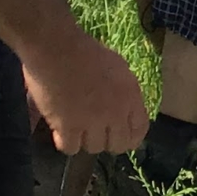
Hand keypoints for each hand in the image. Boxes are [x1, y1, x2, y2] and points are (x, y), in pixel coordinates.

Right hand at [22, 28, 147, 155]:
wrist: (56, 47)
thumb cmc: (83, 50)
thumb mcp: (117, 67)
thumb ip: (124, 90)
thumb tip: (124, 108)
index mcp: (131, 96)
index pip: (140, 129)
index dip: (130, 137)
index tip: (119, 136)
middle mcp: (116, 112)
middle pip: (118, 145)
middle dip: (107, 141)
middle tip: (93, 133)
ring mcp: (93, 121)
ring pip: (94, 148)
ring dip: (84, 141)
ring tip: (74, 129)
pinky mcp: (69, 126)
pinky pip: (70, 148)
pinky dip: (64, 142)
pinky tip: (60, 132)